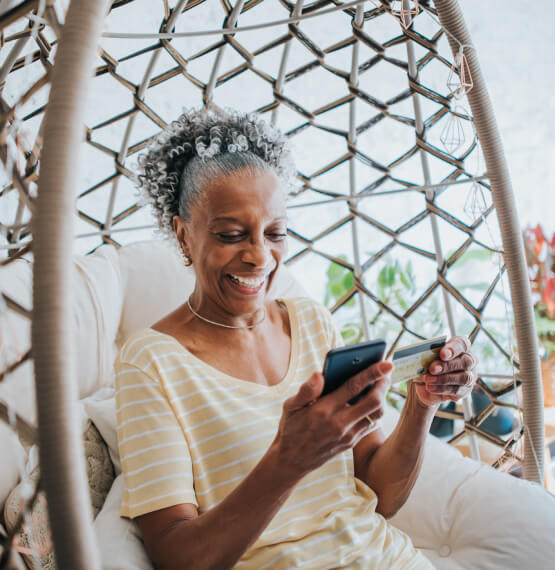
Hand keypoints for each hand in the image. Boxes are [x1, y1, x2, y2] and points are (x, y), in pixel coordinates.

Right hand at [273, 361, 391, 480]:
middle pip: (373, 401)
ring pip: (376, 413)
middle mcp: (339, 423)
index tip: (386, 363)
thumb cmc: (291, 428)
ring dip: (383, 396)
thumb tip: (319, 374)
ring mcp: (348, 435)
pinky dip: (375, 409)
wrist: (292, 461)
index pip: (353, 387)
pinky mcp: (352, 442)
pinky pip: (370, 424)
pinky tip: (372, 399)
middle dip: (384, 383)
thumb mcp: (290, 406)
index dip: (372, 373)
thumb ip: (306, 390)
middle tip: (387, 370)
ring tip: (381, 382)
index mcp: (323, 410)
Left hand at [413, 336, 476, 406]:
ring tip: (428, 380)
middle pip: (465, 361)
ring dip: (444, 379)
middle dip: (447, 366)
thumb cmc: (427, 364)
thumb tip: (422, 361)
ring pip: (463, 378)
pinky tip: (431, 388)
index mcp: (459, 346)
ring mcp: (469, 376)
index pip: (462, 344)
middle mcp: (468, 360)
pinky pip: (457, 390)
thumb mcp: (423, 358)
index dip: (453, 348)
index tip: (442, 354)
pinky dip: (442, 389)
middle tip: (432, 369)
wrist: (424, 384)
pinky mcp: (465, 391)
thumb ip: (425, 356)